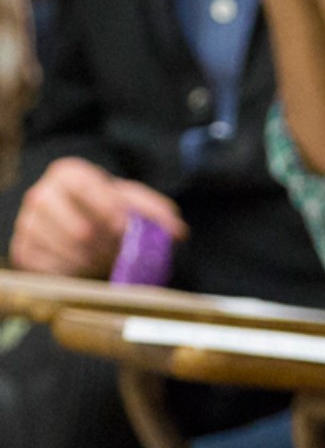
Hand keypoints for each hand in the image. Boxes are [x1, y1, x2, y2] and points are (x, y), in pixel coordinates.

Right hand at [8, 158, 186, 276]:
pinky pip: (53, 271)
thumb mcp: (133, 201)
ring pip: (68, 253)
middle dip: (109, 246)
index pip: (87, 188)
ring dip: (97, 262)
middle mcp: (41, 196)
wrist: (75, 216)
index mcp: (69, 174)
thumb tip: (178, 232)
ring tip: (110, 259)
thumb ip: (157, 211)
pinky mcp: (22, 251)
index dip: (108, 209)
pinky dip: (76, 273)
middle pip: (79, 229)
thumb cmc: (108, 205)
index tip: (126, 227)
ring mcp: (28, 225)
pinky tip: (87, 266)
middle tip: (125, 253)